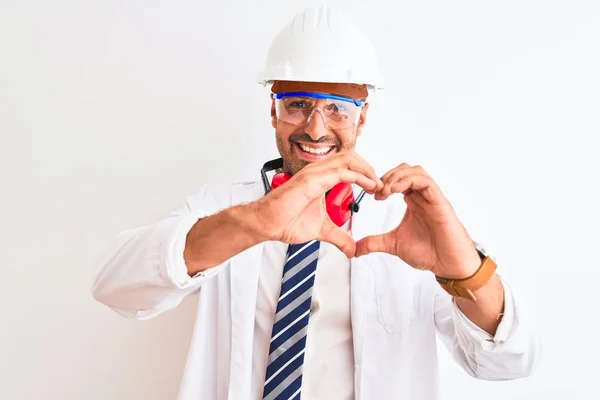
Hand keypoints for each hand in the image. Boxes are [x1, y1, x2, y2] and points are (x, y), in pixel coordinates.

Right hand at [253, 152, 383, 257]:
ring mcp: (315, 173)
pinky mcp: (312, 180)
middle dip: (369, 168)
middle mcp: (318, 171)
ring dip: (367, 170)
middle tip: (380, 185)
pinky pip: (340, 172)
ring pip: (348, 159)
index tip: (376, 188)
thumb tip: (352, 249)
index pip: (348, 165)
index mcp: (320, 178)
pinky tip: (368, 186)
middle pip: (351, 157)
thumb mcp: (322, 230)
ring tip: (377, 184)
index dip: (365, 173)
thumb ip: (339, 237)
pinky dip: (358, 177)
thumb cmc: (286, 220)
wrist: (268, 224)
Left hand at [355, 163, 480, 278]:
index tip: (371, 194)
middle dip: (387, 176)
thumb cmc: (429, 252)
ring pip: (415, 171)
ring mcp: (432, 197)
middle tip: (375, 190)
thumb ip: (374, 243)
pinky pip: (425, 181)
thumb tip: (355, 249)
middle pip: (406, 170)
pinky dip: (408, 181)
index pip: (398, 179)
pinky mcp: (440, 202)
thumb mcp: (394, 245)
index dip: (382, 182)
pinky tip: (394, 191)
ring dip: (396, 176)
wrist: (449, 264)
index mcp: (413, 201)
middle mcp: (423, 196)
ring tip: (384, 190)